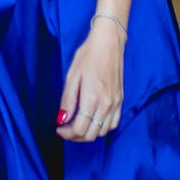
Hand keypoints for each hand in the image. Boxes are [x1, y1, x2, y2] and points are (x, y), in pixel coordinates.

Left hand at [57, 17, 125, 143]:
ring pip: (103, 131)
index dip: (67, 134)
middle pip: (91, 134)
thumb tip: (62, 119)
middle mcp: (106, 104)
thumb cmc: (88, 56)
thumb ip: (67, 100)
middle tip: (66, 129)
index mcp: (92, 99)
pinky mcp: (120, 100)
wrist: (109, 43)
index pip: (80, 129)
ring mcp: (115, 103)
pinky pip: (113, 123)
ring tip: (78, 125)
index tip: (59, 129)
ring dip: (89, 133)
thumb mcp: (72, 76)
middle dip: (76, 136)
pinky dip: (102, 127)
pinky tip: (93, 120)